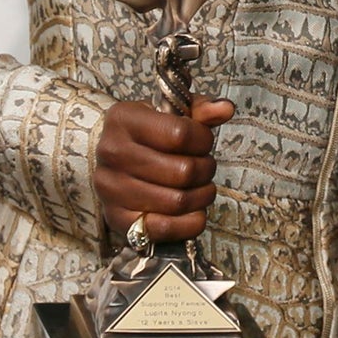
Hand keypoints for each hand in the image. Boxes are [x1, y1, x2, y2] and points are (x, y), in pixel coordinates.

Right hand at [93, 96, 234, 244]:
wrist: (113, 162)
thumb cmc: (147, 136)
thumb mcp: (170, 115)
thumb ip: (200, 110)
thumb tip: (226, 108)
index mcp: (124, 119)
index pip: (180, 134)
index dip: (203, 140)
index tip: (203, 143)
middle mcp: (112, 152)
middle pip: (183, 171)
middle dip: (205, 170)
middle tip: (205, 167)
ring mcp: (111, 188)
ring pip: (178, 201)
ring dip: (202, 196)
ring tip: (202, 188)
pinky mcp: (117, 219)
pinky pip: (164, 228)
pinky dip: (189, 223)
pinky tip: (194, 212)